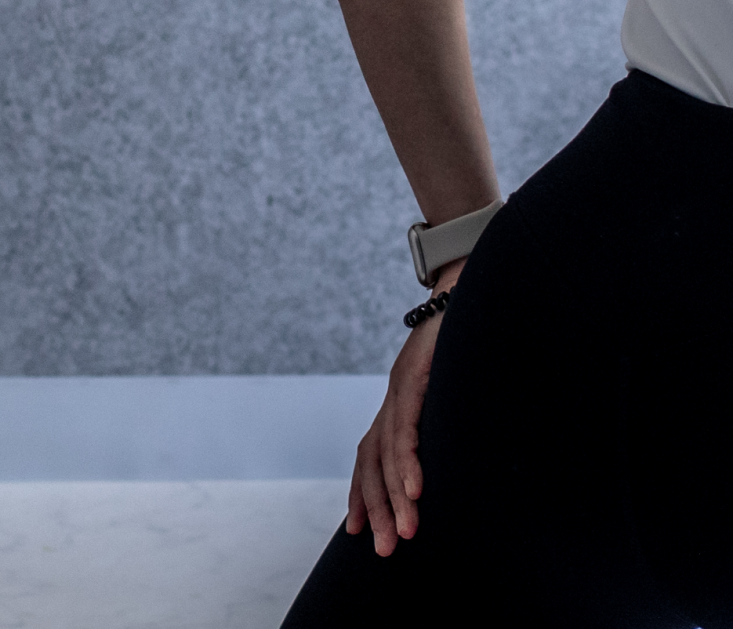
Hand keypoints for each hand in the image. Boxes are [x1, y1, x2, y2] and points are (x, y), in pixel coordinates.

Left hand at [345, 256, 466, 556]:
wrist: (466, 281)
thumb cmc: (467, 334)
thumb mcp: (455, 383)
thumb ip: (450, 413)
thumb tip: (471, 445)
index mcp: (402, 398)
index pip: (371, 452)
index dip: (363, 491)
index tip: (361, 529)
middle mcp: (395, 394)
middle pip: (374, 460)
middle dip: (377, 507)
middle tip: (384, 551)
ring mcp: (402, 384)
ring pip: (387, 450)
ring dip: (394, 496)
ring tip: (402, 535)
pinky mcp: (415, 373)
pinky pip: (407, 424)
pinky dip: (407, 460)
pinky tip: (413, 490)